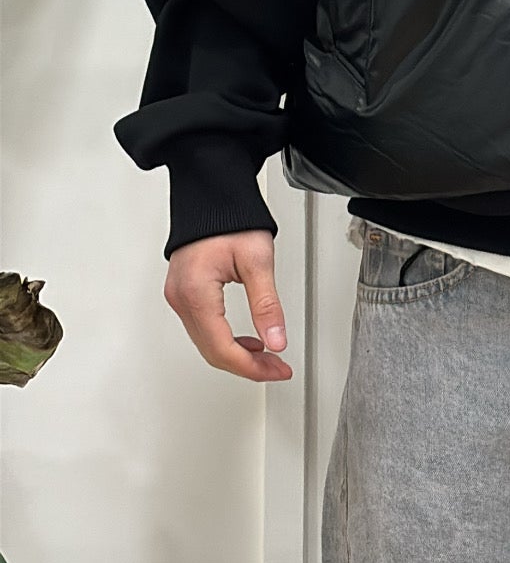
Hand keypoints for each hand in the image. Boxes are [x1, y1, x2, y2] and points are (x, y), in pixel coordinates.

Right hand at [164, 229, 291, 381]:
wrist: (212, 192)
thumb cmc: (230, 216)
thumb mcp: (257, 259)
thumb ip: (267, 305)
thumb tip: (277, 341)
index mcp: (196, 292)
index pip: (222, 349)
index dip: (252, 367)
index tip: (277, 370)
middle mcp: (180, 297)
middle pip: (212, 351)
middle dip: (247, 365)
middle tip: (277, 368)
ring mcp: (178, 295)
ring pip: (206, 342)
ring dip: (236, 354)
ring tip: (267, 356)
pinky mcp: (183, 291)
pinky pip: (202, 327)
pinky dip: (224, 339)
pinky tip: (247, 340)